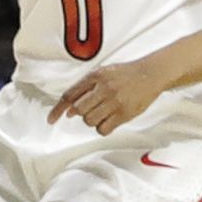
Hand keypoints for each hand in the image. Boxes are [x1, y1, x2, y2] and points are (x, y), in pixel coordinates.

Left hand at [51, 55, 169, 134]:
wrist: (150, 74)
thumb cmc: (125, 74)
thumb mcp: (103, 73)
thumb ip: (84, 89)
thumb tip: (68, 111)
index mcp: (95, 76)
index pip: (70, 94)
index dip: (58, 109)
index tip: (51, 119)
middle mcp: (103, 88)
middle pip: (79, 110)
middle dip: (81, 112)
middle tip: (93, 108)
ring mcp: (114, 102)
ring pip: (90, 121)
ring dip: (92, 120)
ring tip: (104, 112)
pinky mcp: (124, 114)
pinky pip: (103, 129)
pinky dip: (102, 128)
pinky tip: (109, 120)